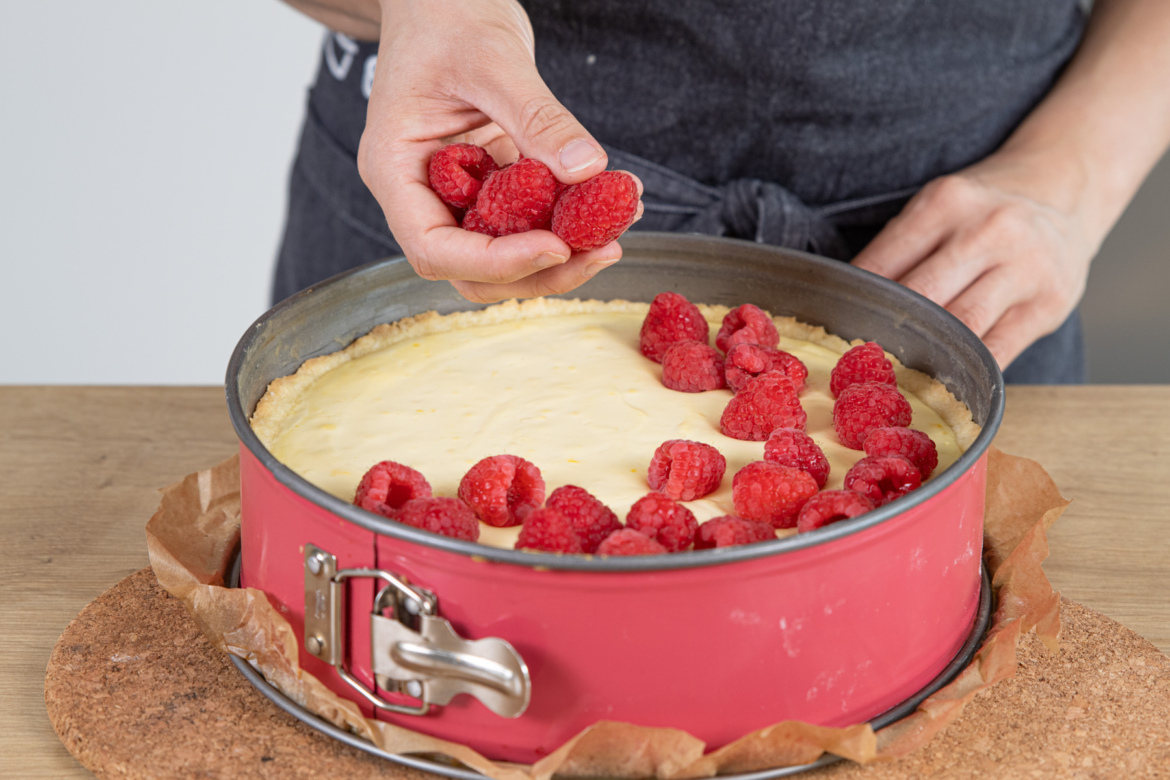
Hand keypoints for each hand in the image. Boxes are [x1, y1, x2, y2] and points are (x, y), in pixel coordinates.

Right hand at [357, 0, 639, 302]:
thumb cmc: (445, 14)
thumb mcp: (494, 61)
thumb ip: (538, 118)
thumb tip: (586, 169)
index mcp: (396, 168)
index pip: (433, 247)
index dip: (495, 261)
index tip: (554, 247)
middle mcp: (422, 191)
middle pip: (473, 267)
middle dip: (539, 269)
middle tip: (601, 250)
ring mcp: (458, 190)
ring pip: (505, 251)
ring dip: (563, 251)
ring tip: (616, 224)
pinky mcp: (492, 182)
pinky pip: (528, 218)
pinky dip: (568, 218)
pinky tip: (611, 200)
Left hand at [851, 152, 1097, 368]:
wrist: (1065, 190)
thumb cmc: (984, 209)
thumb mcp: (938, 208)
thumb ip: (899, 250)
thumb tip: (849, 303)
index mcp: (946, 203)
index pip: (885, 264)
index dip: (856, 302)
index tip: (835, 329)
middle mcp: (989, 230)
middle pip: (922, 298)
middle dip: (888, 332)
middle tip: (859, 362)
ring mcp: (1025, 268)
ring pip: (961, 328)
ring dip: (925, 356)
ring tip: (897, 374)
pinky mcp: (1049, 304)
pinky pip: (999, 351)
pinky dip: (967, 371)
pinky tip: (944, 378)